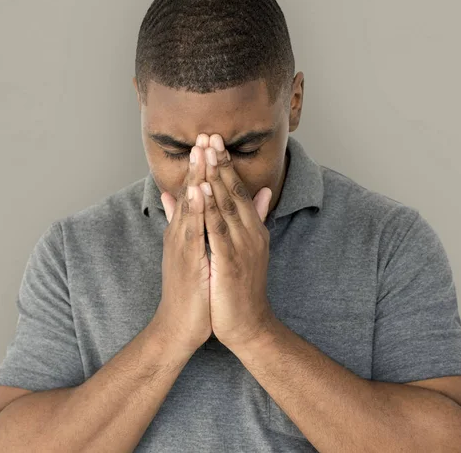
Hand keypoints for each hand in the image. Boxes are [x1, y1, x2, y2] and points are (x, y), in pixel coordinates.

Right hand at [154, 135, 211, 354]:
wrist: (177, 326)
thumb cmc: (189, 290)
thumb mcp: (190, 253)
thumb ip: (187, 225)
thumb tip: (182, 201)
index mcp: (184, 231)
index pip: (192, 193)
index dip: (201, 167)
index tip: (209, 142)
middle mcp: (180, 233)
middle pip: (189, 192)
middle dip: (198, 163)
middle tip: (205, 134)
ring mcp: (181, 245)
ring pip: (189, 206)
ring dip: (195, 177)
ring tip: (201, 152)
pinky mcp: (186, 260)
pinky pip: (192, 231)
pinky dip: (195, 209)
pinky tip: (199, 191)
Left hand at [199, 134, 274, 348]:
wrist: (248, 324)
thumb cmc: (241, 287)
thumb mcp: (249, 248)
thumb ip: (251, 218)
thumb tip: (260, 191)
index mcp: (252, 229)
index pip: (238, 190)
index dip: (226, 165)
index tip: (214, 141)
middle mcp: (250, 233)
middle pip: (233, 191)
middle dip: (219, 162)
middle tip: (209, 135)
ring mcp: (241, 247)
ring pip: (226, 205)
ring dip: (214, 177)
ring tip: (205, 153)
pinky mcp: (230, 262)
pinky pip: (217, 230)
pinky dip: (209, 209)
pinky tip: (201, 190)